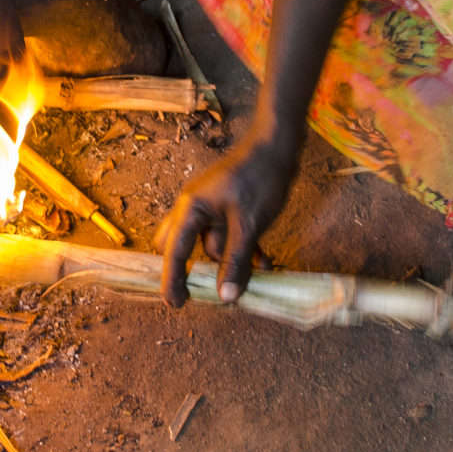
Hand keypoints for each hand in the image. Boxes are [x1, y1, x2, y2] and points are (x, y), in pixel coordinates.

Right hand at [153, 132, 298, 306]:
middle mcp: (194, 208)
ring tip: (255, 274)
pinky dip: (242, 250)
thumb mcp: (248, 225)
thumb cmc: (260, 179)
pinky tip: (263, 262)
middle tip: (209, 289)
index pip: (173, 252)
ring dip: (230, 260)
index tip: (175, 305)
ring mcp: (211, 207)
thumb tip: (225, 297)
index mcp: (190, 208)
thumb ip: (235, 261)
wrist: (279, 146)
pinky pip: (228, 236)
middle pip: (181, 247)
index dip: (172, 280)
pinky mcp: (228, 208)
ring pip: (211, 245)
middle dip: (197, 268)